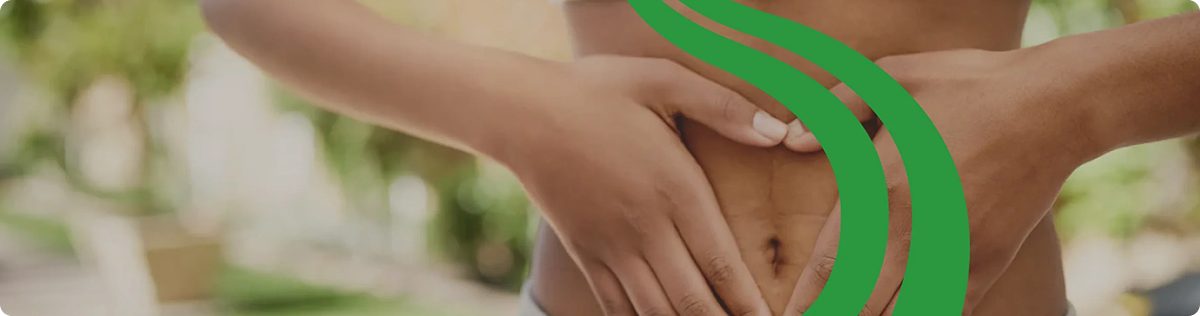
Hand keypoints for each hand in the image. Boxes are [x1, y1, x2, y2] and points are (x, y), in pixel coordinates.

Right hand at [503, 55, 785, 315]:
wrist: (519, 111)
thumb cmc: (596, 90)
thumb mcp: (662, 79)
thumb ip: (723, 106)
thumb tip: (778, 133)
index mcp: (674, 189)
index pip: (721, 264)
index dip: (749, 302)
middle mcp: (644, 228)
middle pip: (691, 300)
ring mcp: (611, 246)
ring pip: (655, 311)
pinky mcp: (585, 254)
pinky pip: (616, 306)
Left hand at [783, 49, 1093, 315]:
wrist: (1053, 106)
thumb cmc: (967, 86)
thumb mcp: (893, 78)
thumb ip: (838, 109)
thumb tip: (792, 139)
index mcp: (880, 192)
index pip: (829, 267)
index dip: (805, 301)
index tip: (788, 315)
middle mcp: (911, 233)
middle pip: (858, 304)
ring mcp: (951, 253)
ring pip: (902, 315)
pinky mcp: (987, 264)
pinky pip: (947, 312)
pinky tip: (902, 315)